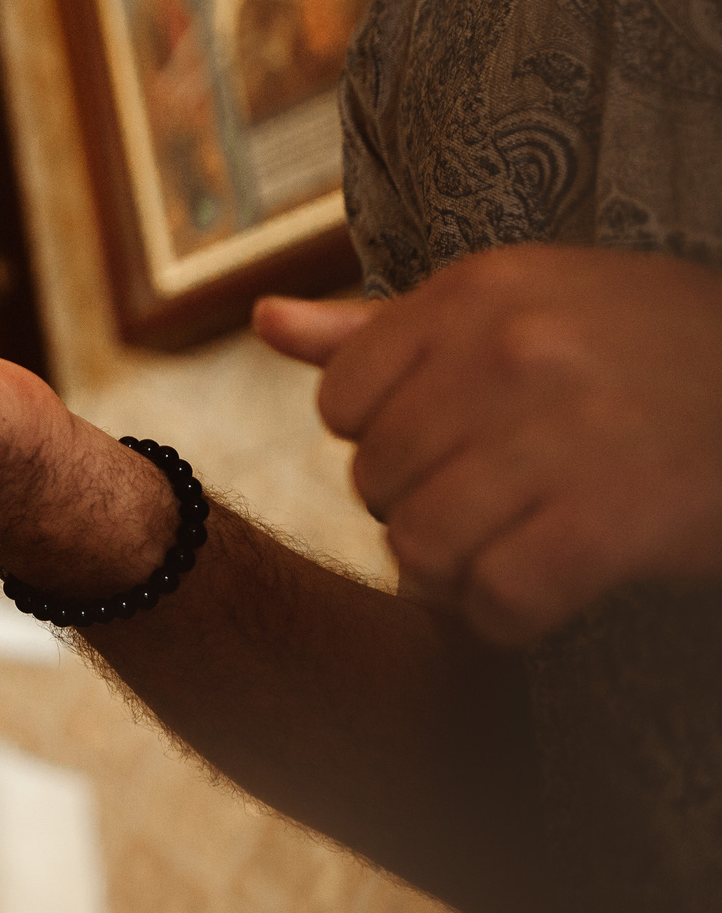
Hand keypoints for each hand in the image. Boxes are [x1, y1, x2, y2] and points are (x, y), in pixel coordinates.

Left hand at [255, 245, 721, 644]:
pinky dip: (509, 619)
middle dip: (420, 510)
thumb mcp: (519, 304)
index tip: (450, 447)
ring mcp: (562, 435)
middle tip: (491, 508)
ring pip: (421, 546)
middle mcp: (509, 353)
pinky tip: (546, 595)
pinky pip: (498, 600)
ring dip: (456, 573)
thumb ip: (382, 327)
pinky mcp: (615, 520)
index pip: (341, 404)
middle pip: (376, 480)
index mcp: (476, 293)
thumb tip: (264, 321)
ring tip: (505, 554)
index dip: (384, 443)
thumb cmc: (647, 348)